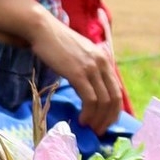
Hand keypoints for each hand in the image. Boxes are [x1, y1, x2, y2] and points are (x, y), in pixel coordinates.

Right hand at [27, 16, 119, 133]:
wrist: (42, 29)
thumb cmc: (56, 42)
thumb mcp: (80, 54)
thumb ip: (89, 68)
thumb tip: (90, 89)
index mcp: (105, 60)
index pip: (117, 91)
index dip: (113, 111)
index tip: (105, 122)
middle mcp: (103, 64)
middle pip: (114, 99)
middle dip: (108, 118)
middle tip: (99, 130)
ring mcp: (91, 69)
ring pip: (103, 102)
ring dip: (98, 119)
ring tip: (90, 127)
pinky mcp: (79, 73)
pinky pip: (90, 100)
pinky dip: (88, 113)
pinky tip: (82, 119)